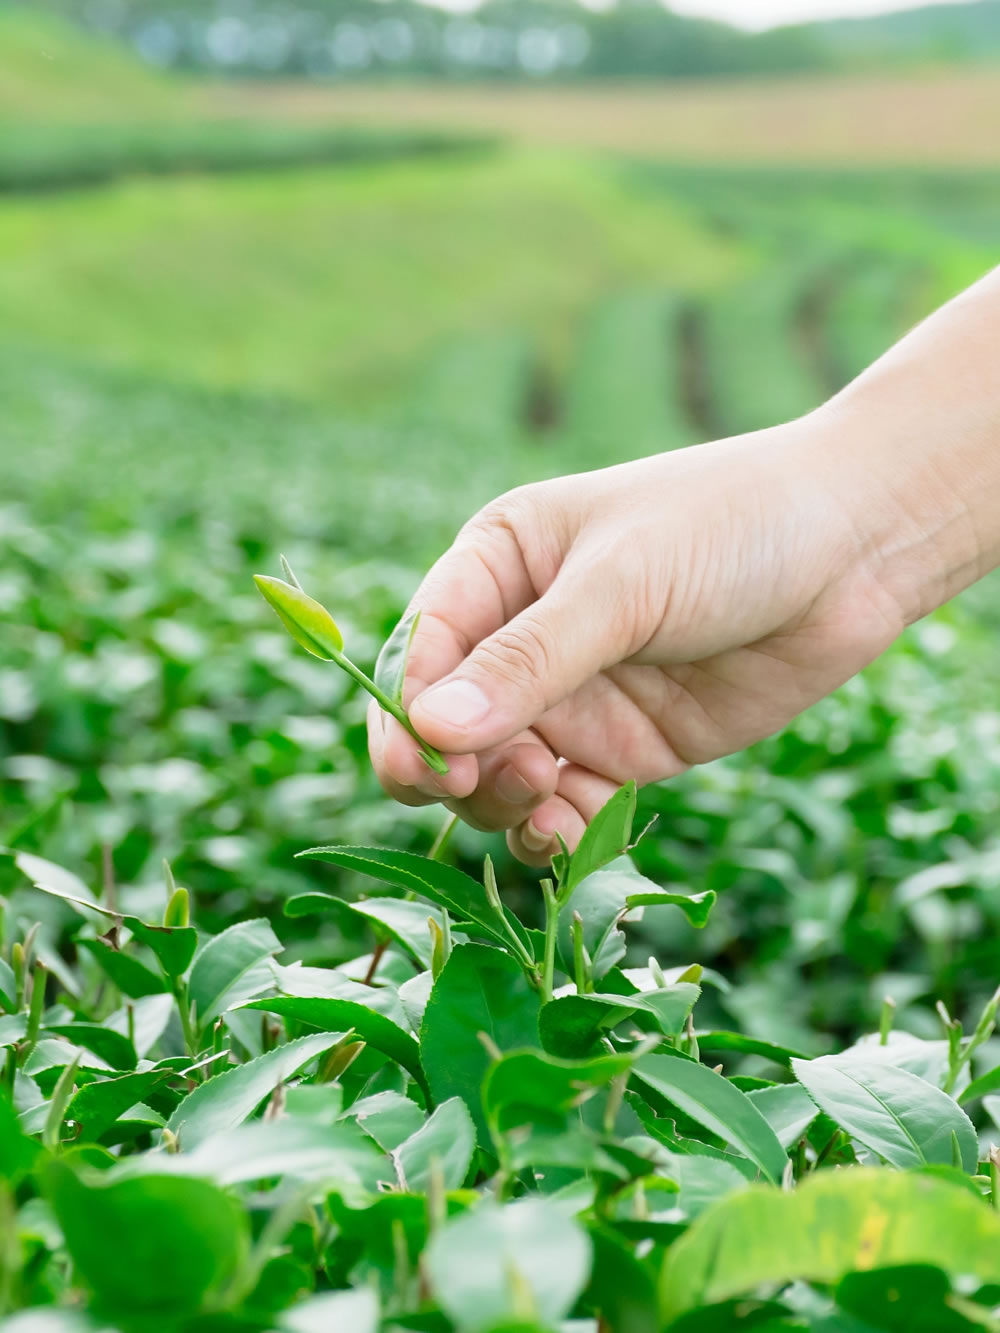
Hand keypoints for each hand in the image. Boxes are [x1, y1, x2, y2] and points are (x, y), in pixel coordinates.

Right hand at [369, 410, 911, 863]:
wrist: (855, 550)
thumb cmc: (728, 527)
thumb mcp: (622, 584)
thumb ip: (530, 661)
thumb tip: (433, 729)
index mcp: (500, 566)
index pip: (423, 648)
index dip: (409, 710)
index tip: (427, 764)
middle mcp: (524, 636)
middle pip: (448, 726)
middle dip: (451, 767)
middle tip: (478, 786)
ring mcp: (576, 699)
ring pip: (499, 778)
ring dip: (504, 803)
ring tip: (545, 795)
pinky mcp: (626, 752)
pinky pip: (565, 808)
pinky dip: (556, 831)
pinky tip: (571, 829)